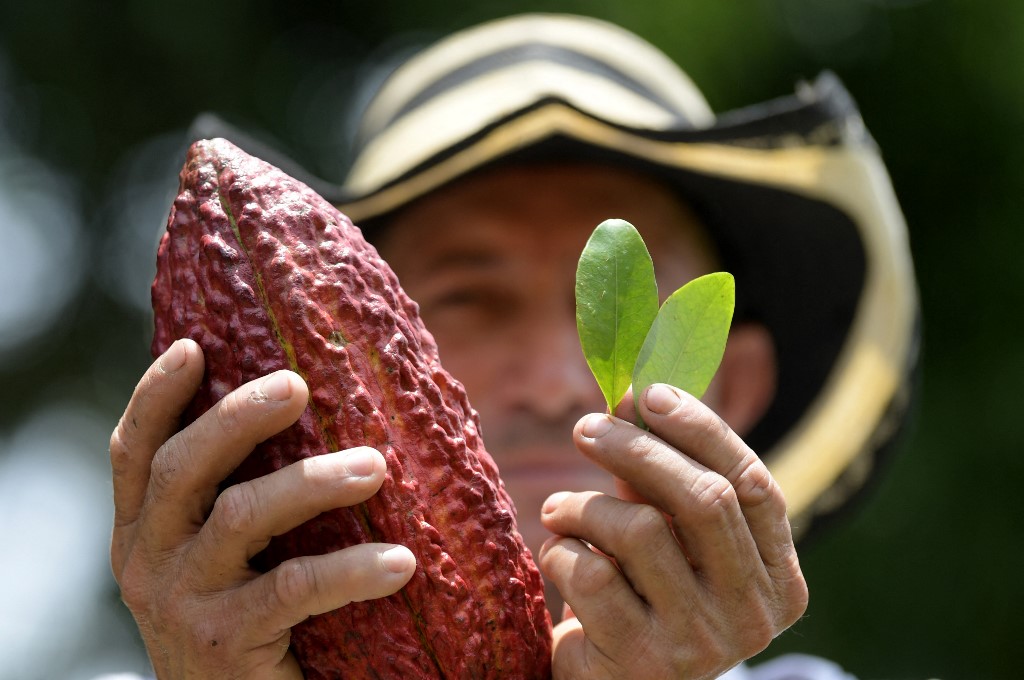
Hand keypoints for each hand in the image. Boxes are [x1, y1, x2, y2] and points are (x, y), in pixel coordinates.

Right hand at [109, 339, 416, 678]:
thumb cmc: (242, 619)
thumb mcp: (219, 557)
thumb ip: (235, 497)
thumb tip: (306, 413)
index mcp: (143, 529)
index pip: (132, 451)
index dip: (156, 395)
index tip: (196, 347)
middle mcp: (149, 559)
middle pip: (180, 468)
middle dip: (237, 417)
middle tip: (298, 385)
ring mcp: (182, 601)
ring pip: (241, 516)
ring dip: (312, 482)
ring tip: (375, 466)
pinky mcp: (225, 643)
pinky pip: (292, 588)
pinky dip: (349, 571)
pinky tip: (400, 562)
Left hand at [538, 383, 807, 679]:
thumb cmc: (641, 598)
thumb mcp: (667, 540)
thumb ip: (661, 480)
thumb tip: (635, 396)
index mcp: (778, 581)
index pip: (754, 485)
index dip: (702, 430)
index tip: (650, 394)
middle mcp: (752, 615)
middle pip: (703, 499)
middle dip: (637, 449)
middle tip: (585, 428)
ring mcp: (702, 643)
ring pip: (639, 530)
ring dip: (582, 505)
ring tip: (557, 511)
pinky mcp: (642, 661)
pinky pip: (591, 572)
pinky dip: (560, 550)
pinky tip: (558, 556)